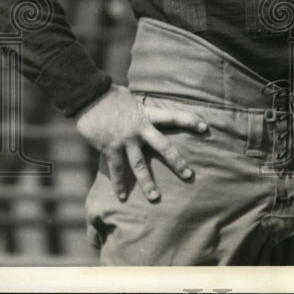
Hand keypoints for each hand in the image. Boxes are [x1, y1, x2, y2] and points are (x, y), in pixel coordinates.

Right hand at [74, 84, 206, 201]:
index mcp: (146, 114)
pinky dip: (118, 184)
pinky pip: (116, 170)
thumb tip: (149, 110)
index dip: (189, 121)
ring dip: (147, 183)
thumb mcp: (132, 99)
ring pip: (139, 165)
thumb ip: (142, 109)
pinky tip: (123, 197)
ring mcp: (124, 141)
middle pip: (163, 147)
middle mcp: (138, 129)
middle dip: (176, 162)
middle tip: (189, 175)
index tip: (205, 127)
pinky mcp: (109, 148)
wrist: (88, 97)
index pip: (172, 116)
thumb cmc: (110, 96)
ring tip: (155, 198)